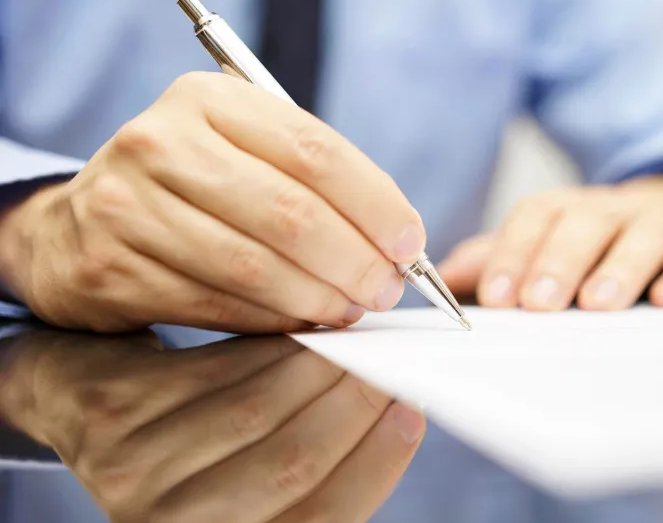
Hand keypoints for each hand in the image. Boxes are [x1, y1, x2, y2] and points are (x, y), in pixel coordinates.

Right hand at [0, 71, 424, 332]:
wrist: (78, 225)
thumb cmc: (188, 187)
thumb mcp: (241, 153)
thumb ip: (312, 183)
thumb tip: (394, 240)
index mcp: (208, 100)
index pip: (314, 150)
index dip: (374, 203)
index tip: (409, 242)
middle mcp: (160, 143)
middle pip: (289, 212)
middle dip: (354, 261)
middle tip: (385, 290)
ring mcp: (128, 207)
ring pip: (254, 266)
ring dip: (318, 298)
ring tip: (349, 310)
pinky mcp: (111, 270)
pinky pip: (217, 306)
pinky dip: (272, 320)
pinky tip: (300, 322)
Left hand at [0, 330, 424, 522]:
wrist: (82, 402)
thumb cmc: (188, 444)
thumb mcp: (251, 474)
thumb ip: (309, 453)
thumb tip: (383, 400)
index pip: (317, 519)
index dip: (373, 466)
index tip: (410, 411)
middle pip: (290, 464)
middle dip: (353, 404)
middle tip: (391, 362)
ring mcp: (135, 474)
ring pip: (255, 412)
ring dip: (318, 369)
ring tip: (354, 340)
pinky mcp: (116, 413)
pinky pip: (213, 371)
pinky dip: (268, 346)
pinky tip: (299, 328)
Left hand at [439, 176, 662, 309]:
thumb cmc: (589, 241)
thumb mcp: (540, 244)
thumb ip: (495, 261)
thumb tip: (441, 279)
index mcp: (562, 210)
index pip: (532, 221)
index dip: (512, 255)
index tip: (495, 298)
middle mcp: (607, 211)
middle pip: (582, 226)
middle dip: (558, 263)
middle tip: (540, 303)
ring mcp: (658, 226)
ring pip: (640, 239)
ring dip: (619, 269)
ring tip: (599, 303)